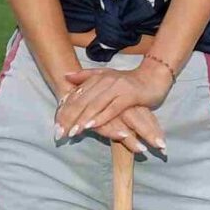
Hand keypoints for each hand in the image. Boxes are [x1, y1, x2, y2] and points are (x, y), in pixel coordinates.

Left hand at [55, 66, 169, 154]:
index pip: (76, 96)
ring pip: (95, 105)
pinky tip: (92, 126)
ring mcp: (117, 88)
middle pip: (82, 101)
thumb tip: (65, 75)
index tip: (55, 126)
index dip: (64, 111)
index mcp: (97, 78)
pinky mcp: (129, 95)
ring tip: (72, 132)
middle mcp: (105, 81)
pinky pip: (112, 108)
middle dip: (69, 118)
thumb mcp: (106, 76)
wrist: (154, 77)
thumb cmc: (129, 81)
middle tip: (59, 133)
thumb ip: (86, 77)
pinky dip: (101, 117)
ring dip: (82, 120)